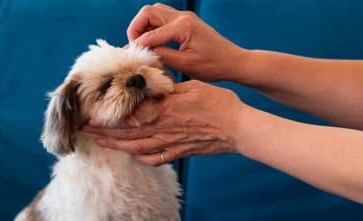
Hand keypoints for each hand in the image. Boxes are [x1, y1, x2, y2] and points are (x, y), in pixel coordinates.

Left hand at [83, 81, 245, 165]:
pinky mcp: (179, 153)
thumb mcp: (192, 87)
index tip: (90, 115)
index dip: (107, 117)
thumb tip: (150, 87)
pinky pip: (155, 159)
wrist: (238, 128)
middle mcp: (162, 128)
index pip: (128, 115)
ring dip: (115, 145)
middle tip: (84, 131)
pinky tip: (133, 155)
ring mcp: (170, 143)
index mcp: (163, 110)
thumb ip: (168, 90)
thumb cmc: (218, 103)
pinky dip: (141, 158)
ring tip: (99, 142)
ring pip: (136, 147)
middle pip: (126, 133)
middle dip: (103, 132)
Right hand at [128, 3, 247, 81]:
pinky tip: (152, 43)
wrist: (233, 61)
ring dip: (143, 26)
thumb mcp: (185, 65)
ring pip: (154, 12)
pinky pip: (162, 17)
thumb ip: (162, 56)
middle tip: (134, 46)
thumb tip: (142, 53)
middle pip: (148, 12)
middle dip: (136, 28)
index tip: (129, 56)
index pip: (151, 34)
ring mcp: (185, 17)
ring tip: (141, 45)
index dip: (137, 45)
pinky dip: (152, 27)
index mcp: (183, 27)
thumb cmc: (213, 66)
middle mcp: (183, 17)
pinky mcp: (186, 21)